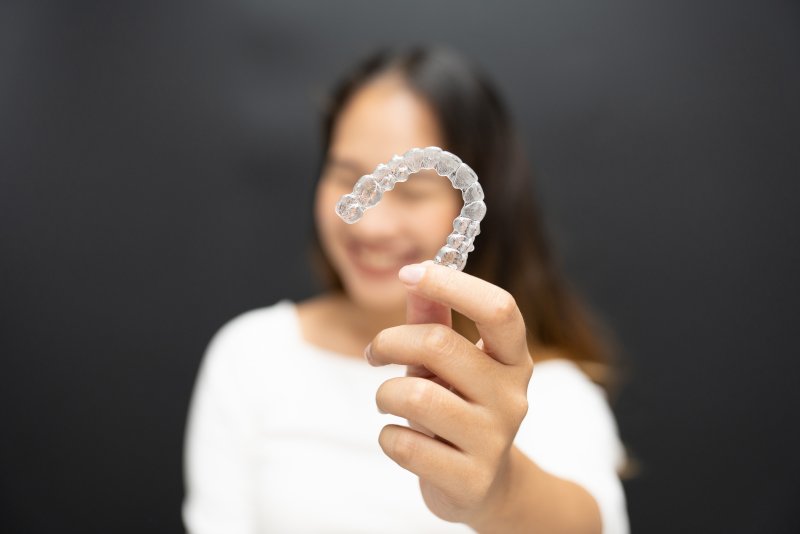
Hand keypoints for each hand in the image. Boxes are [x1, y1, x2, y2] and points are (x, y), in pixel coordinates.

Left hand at [365, 261, 533, 526]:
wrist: (485, 486)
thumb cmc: (459, 407)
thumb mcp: (449, 362)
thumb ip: (433, 319)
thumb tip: (414, 275)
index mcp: (513, 359)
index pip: (498, 309)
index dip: (451, 284)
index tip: (409, 272)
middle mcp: (512, 396)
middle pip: (440, 345)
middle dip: (390, 341)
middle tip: (375, 352)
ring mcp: (494, 440)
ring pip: (414, 396)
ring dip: (385, 394)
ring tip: (388, 400)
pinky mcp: (470, 480)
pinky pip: (404, 444)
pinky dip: (388, 436)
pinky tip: (399, 438)